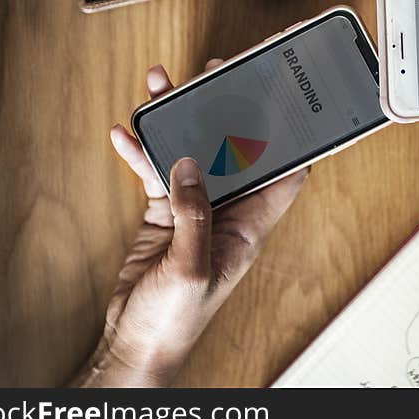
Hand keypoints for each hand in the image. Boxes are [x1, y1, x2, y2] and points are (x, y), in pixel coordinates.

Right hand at [72, 61, 307, 386]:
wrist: (135, 343)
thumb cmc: (175, 321)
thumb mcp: (191, 268)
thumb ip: (194, 215)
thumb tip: (192, 165)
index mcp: (250, 228)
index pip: (285, 175)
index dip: (291, 139)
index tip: (285, 101)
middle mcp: (228, 213)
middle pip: (234, 152)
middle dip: (225, 113)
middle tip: (213, 75)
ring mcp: (195, 210)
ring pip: (192, 153)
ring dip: (176, 122)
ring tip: (160, 88)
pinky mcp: (164, 213)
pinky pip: (156, 172)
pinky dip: (142, 153)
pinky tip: (127, 134)